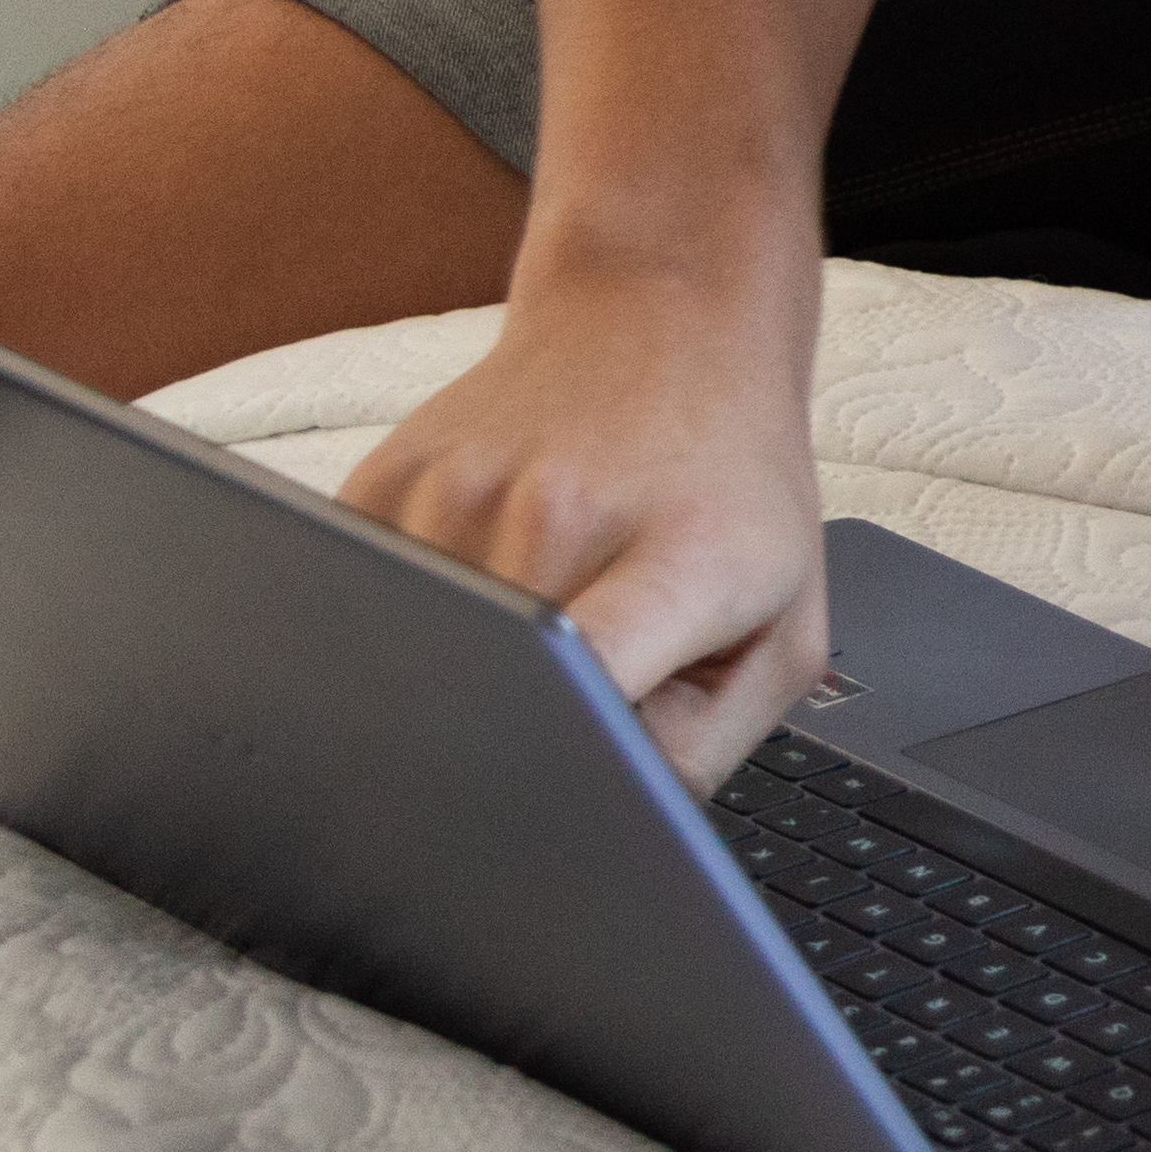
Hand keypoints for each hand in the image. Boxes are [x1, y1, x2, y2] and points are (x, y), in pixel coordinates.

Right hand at [340, 259, 830, 780]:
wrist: (666, 324)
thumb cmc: (733, 489)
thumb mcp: (782, 626)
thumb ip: (698, 749)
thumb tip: (597, 827)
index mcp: (674, 557)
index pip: (589, 683)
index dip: (555, 767)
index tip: (538, 810)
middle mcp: (554, 514)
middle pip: (483, 694)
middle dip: (505, 736)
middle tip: (543, 726)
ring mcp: (454, 493)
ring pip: (417, 660)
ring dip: (458, 675)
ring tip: (533, 615)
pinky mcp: (379, 484)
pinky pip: (368, 609)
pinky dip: (412, 628)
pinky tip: (478, 584)